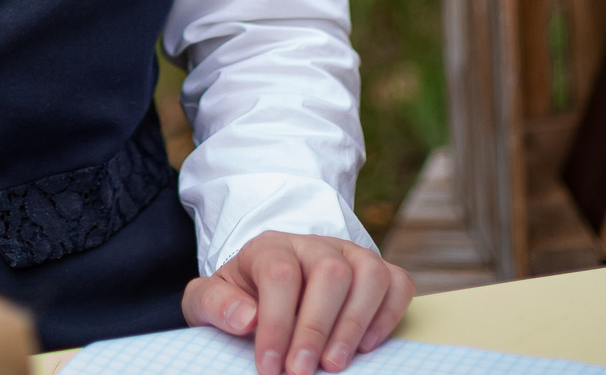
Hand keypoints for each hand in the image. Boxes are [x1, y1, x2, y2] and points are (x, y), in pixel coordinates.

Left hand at [181, 231, 413, 374]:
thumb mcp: (208, 300)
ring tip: (334, 364)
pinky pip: (397, 283)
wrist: (262, 288)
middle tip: (302, 371)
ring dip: (354, 324)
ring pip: (369, 273)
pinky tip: (365, 347)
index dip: (277, 323)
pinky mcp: (376, 271)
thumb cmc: (238, 298)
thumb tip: (246, 318)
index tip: (270, 367)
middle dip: (317, 328)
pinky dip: (388, 315)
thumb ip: (213, 304)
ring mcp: (349, 254)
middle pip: (330, 272)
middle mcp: (313, 244)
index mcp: (269, 246)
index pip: (280, 273)